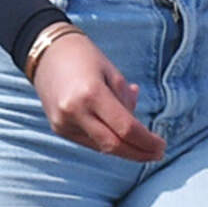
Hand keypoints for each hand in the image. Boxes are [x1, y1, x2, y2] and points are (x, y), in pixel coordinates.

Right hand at [29, 27, 164, 161]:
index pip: (125, 128)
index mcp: (91, 94)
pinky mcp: (59, 128)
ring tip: (142, 143)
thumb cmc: (84, 57)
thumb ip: (126, 101)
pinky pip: (89, 142)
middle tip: (157, 153)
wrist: (46, 53)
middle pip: (113, 145)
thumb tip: (139, 127)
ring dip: (125, 149)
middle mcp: (74, 112)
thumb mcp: (112, 73)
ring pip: (101, 147)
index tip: (162, 145)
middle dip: (138, 153)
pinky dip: (108, 141)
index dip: (147, 141)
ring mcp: (63, 123)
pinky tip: (120, 136)